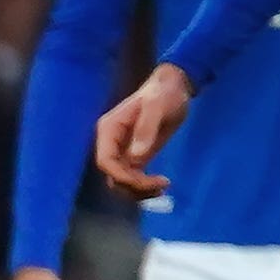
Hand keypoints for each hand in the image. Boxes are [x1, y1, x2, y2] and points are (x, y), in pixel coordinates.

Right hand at [93, 65, 195, 198]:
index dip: (121, 176)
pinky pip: (131, 179)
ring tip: (162, 186)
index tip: (145, 182)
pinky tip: (161, 185)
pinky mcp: (134, 157)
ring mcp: (122, 151)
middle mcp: (111, 143)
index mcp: (109, 129)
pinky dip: (143, 187)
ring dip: (139, 191)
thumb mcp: (157, 107)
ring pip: (121, 182)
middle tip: (161, 185)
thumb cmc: (165, 94)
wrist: (174, 88)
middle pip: (112, 176)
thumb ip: (146, 130)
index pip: (105, 161)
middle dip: (134, 185)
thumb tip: (136, 158)